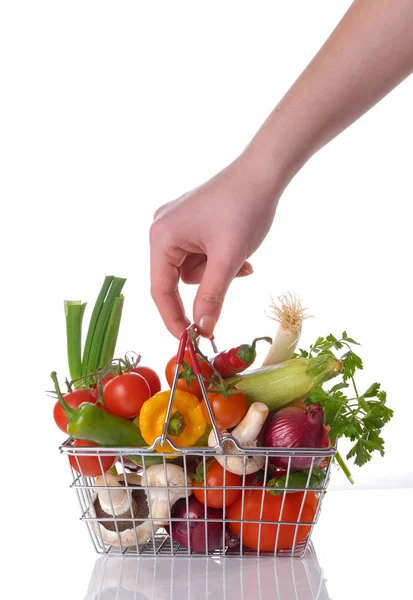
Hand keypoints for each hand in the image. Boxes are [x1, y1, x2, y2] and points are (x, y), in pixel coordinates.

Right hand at [150, 152, 282, 337]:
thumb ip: (212, 297)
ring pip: (193, 270)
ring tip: (242, 258)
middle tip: (232, 284)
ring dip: (218, 272)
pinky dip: (219, 261)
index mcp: (162, 236)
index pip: (161, 290)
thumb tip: (203, 330)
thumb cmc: (245, 208)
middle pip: (177, 280)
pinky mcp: (192, 222)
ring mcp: (177, 224)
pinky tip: (240, 252)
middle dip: (208, 285)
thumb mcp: (228, 259)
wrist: (265, 172)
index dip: (174, 319)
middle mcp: (162, 229)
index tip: (190, 342)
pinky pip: (200, 255)